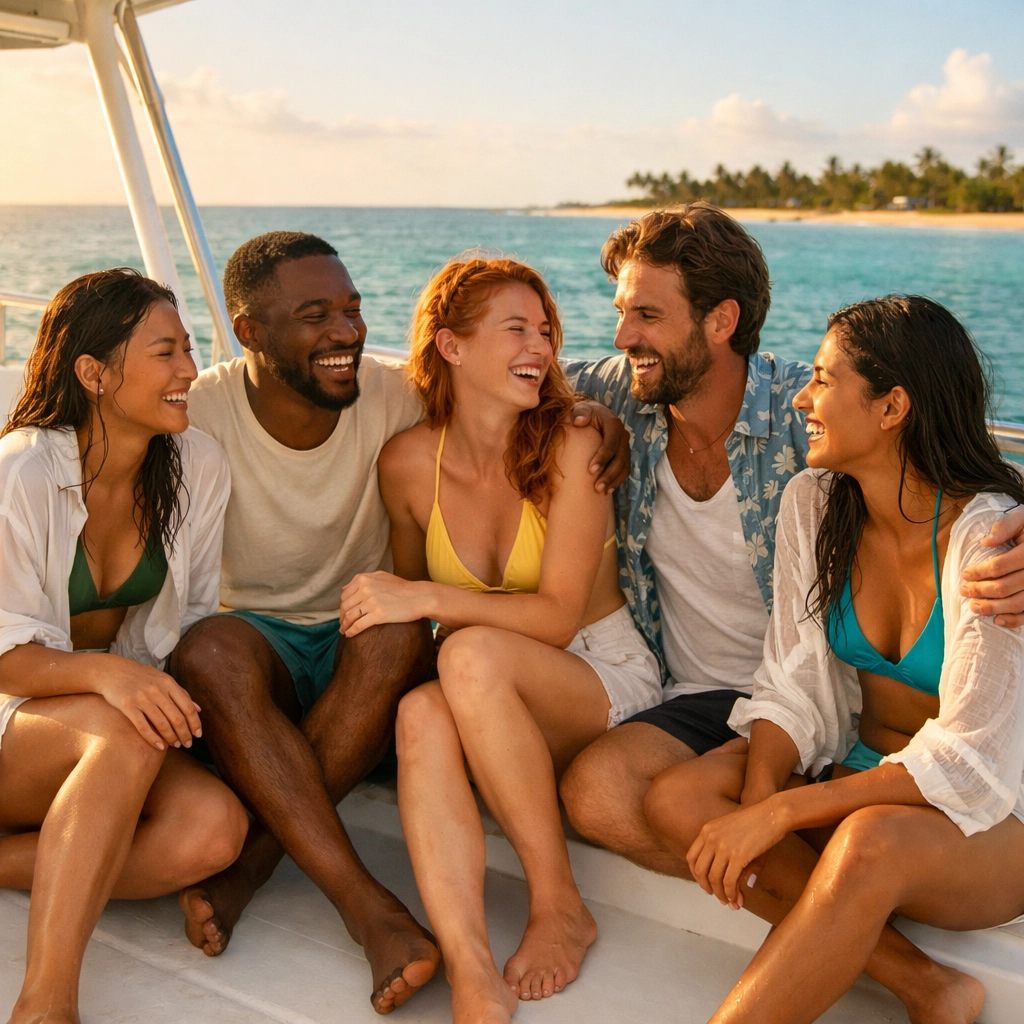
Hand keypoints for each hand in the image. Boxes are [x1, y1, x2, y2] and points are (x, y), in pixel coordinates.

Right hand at [85, 653, 201, 750]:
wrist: (112, 671)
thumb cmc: (141, 676)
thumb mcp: (163, 679)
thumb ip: (181, 693)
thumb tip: (199, 709)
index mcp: (168, 683)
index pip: (187, 707)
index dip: (195, 723)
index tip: (198, 734)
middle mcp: (157, 690)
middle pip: (177, 718)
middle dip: (185, 734)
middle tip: (188, 744)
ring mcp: (142, 698)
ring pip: (162, 724)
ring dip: (171, 738)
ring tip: (176, 745)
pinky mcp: (127, 706)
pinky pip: (143, 726)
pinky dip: (153, 739)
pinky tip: (160, 747)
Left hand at [340, 571, 430, 636]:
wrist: (420, 597)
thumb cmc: (402, 588)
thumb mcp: (381, 576)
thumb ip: (362, 580)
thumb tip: (344, 589)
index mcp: (364, 579)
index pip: (344, 595)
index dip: (342, 607)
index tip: (344, 614)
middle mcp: (365, 588)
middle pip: (345, 606)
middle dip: (342, 617)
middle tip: (343, 625)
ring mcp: (371, 601)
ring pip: (349, 616)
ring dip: (344, 626)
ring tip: (344, 631)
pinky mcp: (378, 615)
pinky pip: (358, 625)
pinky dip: (351, 631)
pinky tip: (350, 635)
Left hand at [570, 401, 629, 492]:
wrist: (592, 416)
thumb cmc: (583, 414)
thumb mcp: (581, 410)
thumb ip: (580, 413)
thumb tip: (579, 421)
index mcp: (614, 424)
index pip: (611, 443)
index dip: (603, 457)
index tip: (591, 470)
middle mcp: (623, 436)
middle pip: (620, 458)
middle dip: (609, 474)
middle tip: (596, 487)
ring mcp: (624, 447)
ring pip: (624, 466)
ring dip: (614, 480)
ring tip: (601, 491)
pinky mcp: (623, 455)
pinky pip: (624, 470)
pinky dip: (617, 481)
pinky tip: (608, 491)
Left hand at [687, 798, 787, 909]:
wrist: (773, 814)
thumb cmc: (757, 824)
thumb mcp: (733, 835)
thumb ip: (727, 857)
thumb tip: (731, 886)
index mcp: (707, 830)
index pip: (692, 857)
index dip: (696, 874)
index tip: (705, 884)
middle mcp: (711, 838)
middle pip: (700, 870)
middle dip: (707, 887)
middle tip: (716, 896)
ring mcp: (723, 846)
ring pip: (714, 878)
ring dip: (721, 895)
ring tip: (730, 903)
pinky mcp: (738, 856)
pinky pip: (729, 881)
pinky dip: (731, 894)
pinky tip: (737, 899)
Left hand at [960, 507, 1023, 626]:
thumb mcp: (1022, 519)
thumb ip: (1006, 527)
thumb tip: (986, 541)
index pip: (999, 566)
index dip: (979, 572)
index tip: (965, 574)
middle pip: (1005, 587)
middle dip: (980, 591)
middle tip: (964, 591)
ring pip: (1016, 603)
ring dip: (992, 608)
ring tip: (974, 607)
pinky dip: (1015, 620)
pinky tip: (997, 620)